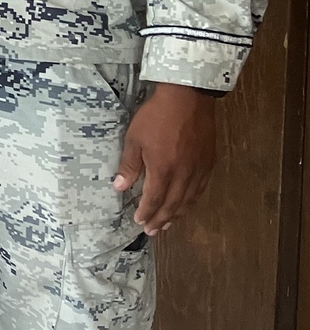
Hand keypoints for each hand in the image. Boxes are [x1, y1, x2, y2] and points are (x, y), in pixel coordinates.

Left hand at [115, 84, 217, 234]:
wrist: (187, 98)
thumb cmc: (156, 116)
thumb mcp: (134, 138)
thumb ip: (129, 165)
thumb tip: (120, 187)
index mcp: (164, 169)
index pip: (155, 199)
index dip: (147, 212)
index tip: (140, 222)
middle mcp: (184, 174)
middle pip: (173, 204)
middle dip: (161, 219)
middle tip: (153, 231)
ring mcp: (199, 169)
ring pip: (189, 199)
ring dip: (178, 214)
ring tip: (167, 223)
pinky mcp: (209, 162)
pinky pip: (201, 188)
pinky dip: (192, 200)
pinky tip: (186, 203)